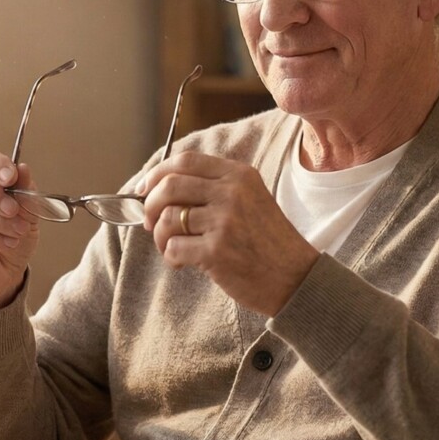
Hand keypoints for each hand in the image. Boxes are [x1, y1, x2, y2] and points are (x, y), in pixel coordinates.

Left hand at [141, 151, 318, 316]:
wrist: (295, 278)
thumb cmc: (267, 242)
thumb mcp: (250, 200)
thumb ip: (214, 189)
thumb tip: (159, 190)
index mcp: (239, 175)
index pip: (184, 161)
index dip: (156, 174)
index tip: (144, 190)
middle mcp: (232, 193)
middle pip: (169, 186)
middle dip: (150, 206)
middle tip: (150, 224)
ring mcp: (224, 221)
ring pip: (167, 218)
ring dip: (159, 236)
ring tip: (171, 248)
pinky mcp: (216, 251)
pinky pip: (173, 247)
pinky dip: (171, 257)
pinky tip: (184, 263)